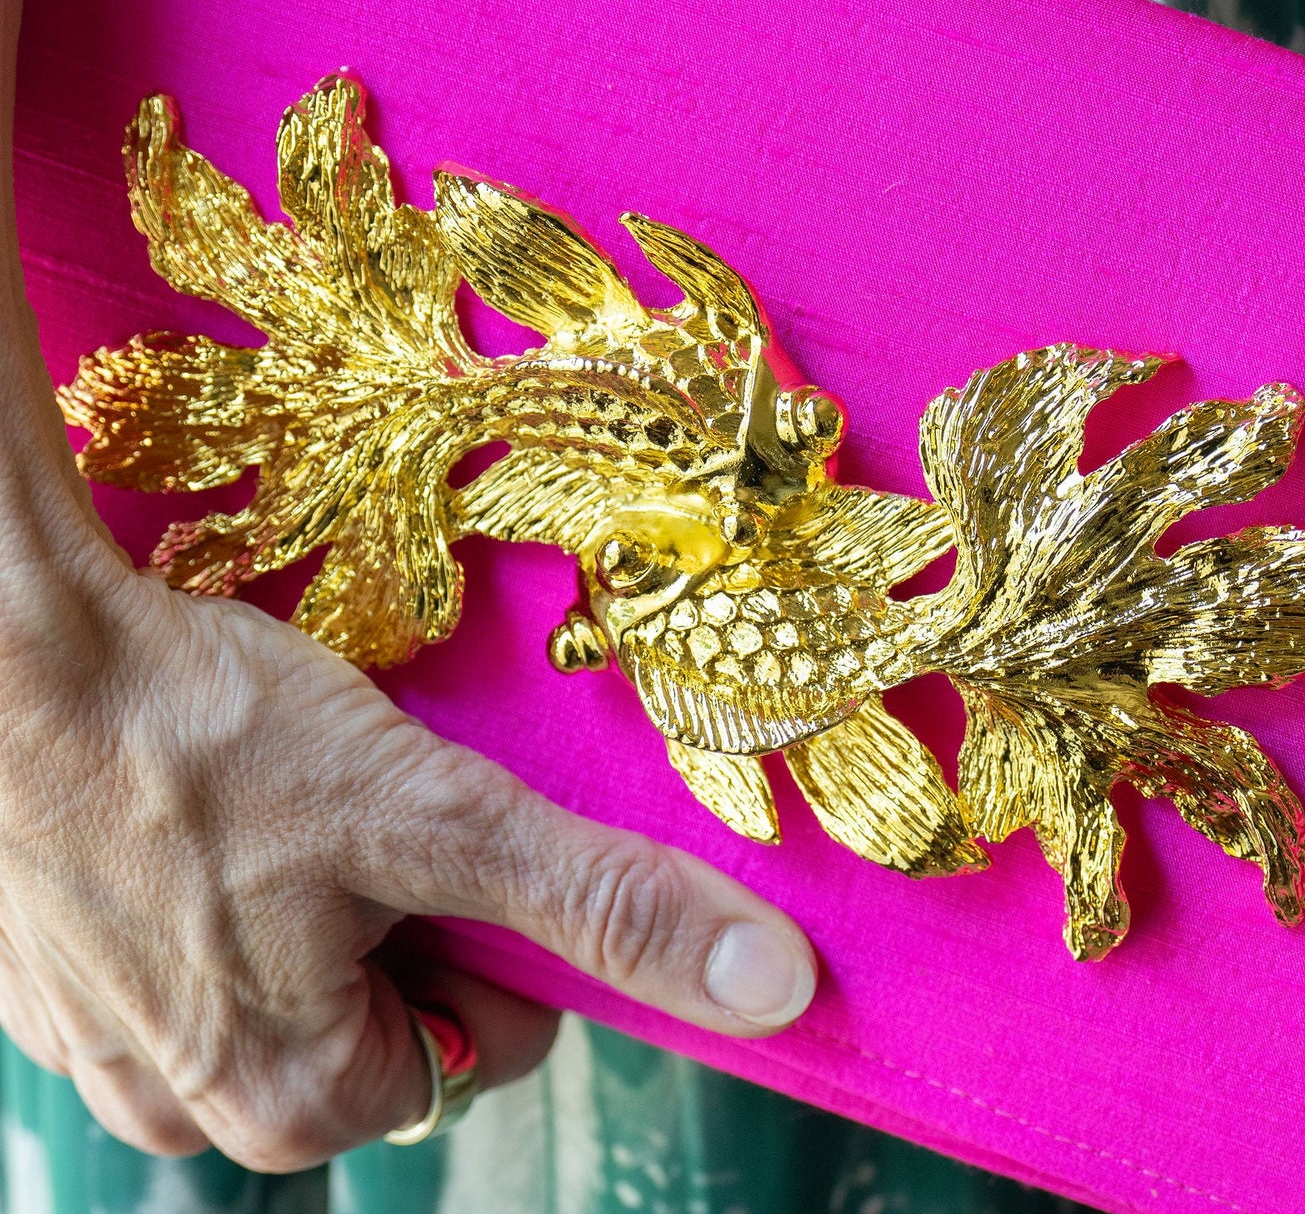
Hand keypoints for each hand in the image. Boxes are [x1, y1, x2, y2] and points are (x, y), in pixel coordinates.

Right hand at [0, 475, 815, 1169]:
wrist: (3, 655)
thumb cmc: (203, 736)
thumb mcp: (441, 819)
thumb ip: (605, 906)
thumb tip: (768, 988)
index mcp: (289, 1103)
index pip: (487, 1044)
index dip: (513, 929)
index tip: (472, 835)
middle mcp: (185, 1109)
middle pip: (390, 1012)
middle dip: (412, 907)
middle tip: (377, 800)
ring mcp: (104, 1041)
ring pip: (294, 971)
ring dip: (320, 885)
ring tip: (289, 790)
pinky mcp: (55, 967)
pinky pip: (195, 938)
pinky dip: (229, 873)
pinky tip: (214, 798)